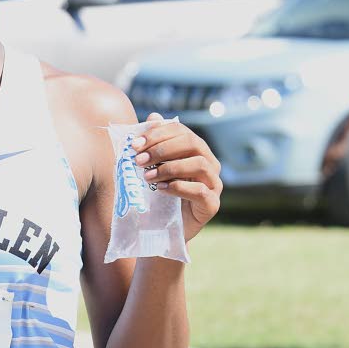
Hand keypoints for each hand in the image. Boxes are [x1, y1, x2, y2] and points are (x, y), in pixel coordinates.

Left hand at [131, 112, 221, 242]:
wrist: (160, 231)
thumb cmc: (155, 197)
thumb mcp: (150, 169)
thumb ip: (152, 144)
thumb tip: (153, 116)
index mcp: (196, 150)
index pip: (181, 131)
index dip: (157, 134)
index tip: (134, 144)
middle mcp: (210, 164)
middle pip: (192, 143)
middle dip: (162, 149)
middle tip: (138, 160)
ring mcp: (214, 185)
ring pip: (200, 164)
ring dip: (170, 167)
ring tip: (147, 177)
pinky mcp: (212, 205)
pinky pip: (201, 191)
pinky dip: (179, 187)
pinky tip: (161, 190)